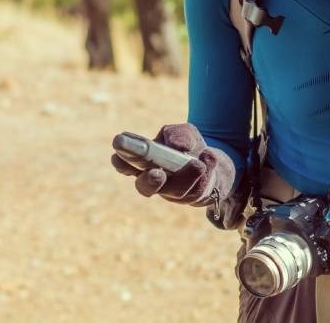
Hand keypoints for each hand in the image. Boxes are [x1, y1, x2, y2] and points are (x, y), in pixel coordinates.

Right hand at [110, 123, 235, 206]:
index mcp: (143, 162)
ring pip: (176, 191)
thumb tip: (176, 145)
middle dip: (150, 181)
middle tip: (157, 173)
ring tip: (197, 164)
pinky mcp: (194, 196)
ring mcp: (174, 192)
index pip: (126, 165)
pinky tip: (210, 156)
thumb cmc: (188, 146)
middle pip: (145, 187)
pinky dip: (207, 169)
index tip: (117, 156)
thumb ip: (178, 134)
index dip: (121, 163)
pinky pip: (199, 188)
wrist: (211, 162)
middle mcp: (155, 181)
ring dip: (186, 177)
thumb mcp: (184, 132)